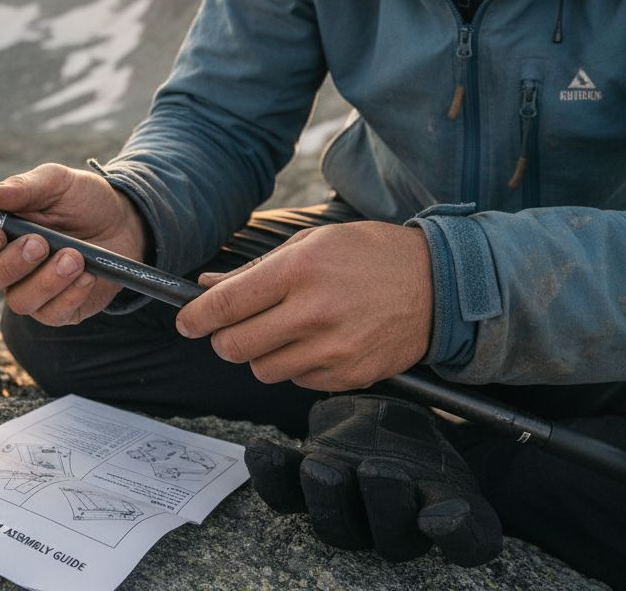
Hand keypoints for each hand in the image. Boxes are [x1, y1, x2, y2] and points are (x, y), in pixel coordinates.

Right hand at [0, 163, 147, 325]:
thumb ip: (21, 187)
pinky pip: (53, 314)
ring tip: (74, 255)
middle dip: (8, 265)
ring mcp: (30, 292)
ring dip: (46, 279)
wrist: (126, 222)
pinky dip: (71, 292)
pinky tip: (88, 273)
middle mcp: (3, 267)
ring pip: (19, 302)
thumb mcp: (56, 182)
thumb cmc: (82, 200)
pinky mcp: (59, 311)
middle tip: (39, 242)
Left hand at [176, 221, 430, 391]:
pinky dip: (296, 366)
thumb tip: (207, 287)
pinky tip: (316, 343)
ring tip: (284, 330)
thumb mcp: (312, 244)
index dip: (196, 317)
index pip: (227, 305)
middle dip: (224, 338)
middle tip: (232, 327)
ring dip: (261, 353)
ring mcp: (333, 349)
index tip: (186, 321)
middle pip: (236, 345)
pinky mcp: (350, 376)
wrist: (439, 285)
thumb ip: (255, 271)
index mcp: (299, 270)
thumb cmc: (370, 256)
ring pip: (263, 369)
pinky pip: (298, 381)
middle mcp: (314, 312)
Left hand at [247, 395, 501, 566]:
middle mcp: (397, 526)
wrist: (386, 427)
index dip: (455, 536)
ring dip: (327, 498)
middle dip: (385, 506)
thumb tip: (446, 500)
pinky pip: (284, 496)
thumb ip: (454, 457)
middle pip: (393, 540)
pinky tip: (262, 448)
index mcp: (448, 514)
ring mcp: (348, 511)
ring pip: (337, 527)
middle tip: (379, 470)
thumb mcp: (448, 442)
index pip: (465, 543)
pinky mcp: (306, 490)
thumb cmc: (424, 441)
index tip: (439, 517)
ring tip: (322, 467)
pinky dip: (271, 474)